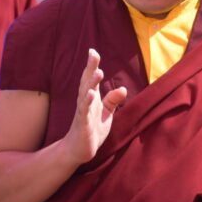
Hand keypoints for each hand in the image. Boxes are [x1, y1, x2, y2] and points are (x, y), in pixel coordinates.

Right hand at [64, 50, 126, 165]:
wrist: (78, 150)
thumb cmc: (92, 129)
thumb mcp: (106, 114)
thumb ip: (113, 100)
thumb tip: (123, 88)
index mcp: (91, 98)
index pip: (91, 79)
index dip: (92, 66)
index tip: (92, 51)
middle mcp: (85, 102)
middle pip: (87, 82)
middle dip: (91, 68)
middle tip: (93, 54)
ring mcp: (83, 112)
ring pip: (86, 94)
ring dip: (91, 83)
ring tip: (98, 72)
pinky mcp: (82, 124)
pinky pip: (84, 112)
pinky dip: (87, 103)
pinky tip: (91, 94)